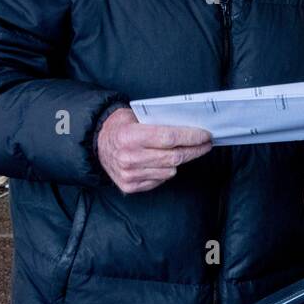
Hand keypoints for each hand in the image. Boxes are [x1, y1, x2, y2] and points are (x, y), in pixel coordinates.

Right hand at [96, 107, 211, 193]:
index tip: (205, 136)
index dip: (191, 137)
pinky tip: (164, 162)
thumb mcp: (135, 116)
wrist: (97, 144)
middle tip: (205, 144)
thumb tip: (190, 128)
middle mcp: (129, 157)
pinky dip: (165, 171)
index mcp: (130, 136)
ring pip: (170, 171)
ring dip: (180, 161)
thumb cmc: (120, 127)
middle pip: (174, 157)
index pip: (169, 138)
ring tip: (184, 151)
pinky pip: (160, 180)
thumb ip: (158, 123)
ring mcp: (130, 174)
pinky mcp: (130, 186)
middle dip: (194, 150)